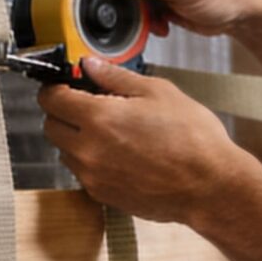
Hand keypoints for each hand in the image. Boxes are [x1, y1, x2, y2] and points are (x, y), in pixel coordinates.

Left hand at [36, 58, 261, 225]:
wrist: (210, 186)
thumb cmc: (192, 139)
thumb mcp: (157, 92)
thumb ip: (116, 77)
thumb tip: (91, 65)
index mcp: (98, 118)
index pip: (51, 99)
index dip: (56, 87)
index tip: (67, 85)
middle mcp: (88, 151)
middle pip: (51, 126)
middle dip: (63, 112)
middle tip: (88, 104)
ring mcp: (93, 176)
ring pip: (66, 151)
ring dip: (77, 138)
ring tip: (111, 131)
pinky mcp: (103, 195)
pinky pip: (83, 173)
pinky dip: (92, 160)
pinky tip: (120, 153)